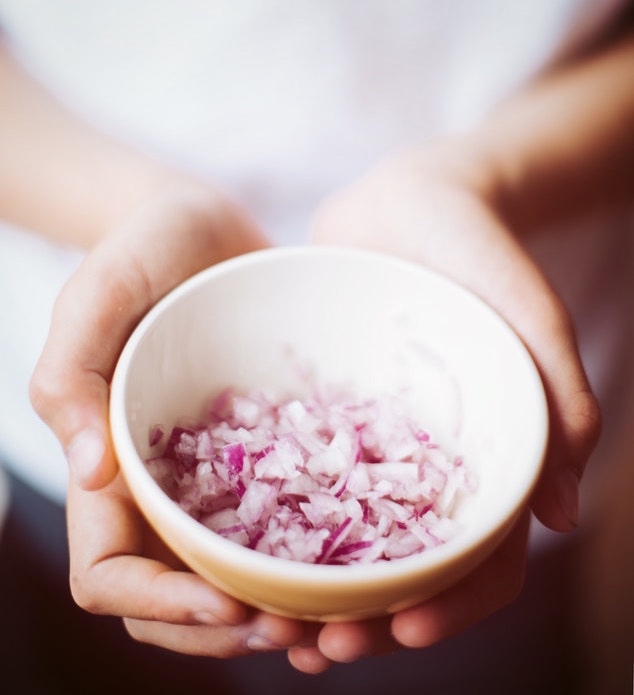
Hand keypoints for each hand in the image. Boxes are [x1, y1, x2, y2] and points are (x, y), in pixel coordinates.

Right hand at [30, 184, 304, 656]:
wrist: (207, 228)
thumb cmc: (142, 249)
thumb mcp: (99, 292)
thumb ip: (71, 374)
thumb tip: (88, 472)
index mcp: (110, 470)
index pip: (111, 573)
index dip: (160, 606)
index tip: (230, 606)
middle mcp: (162, 489)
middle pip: (177, 600)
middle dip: (229, 632)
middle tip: (303, 633)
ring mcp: (216, 478)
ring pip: (235, 578)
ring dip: (277, 616)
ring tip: (338, 625)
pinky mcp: (265, 455)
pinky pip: (285, 525)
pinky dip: (312, 563)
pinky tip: (359, 571)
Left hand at [288, 141, 600, 670]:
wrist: (410, 202)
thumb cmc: (480, 254)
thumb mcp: (531, 314)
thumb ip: (561, 399)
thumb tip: (562, 516)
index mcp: (481, 460)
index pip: (480, 559)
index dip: (451, 605)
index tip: (404, 629)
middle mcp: (421, 465)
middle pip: (402, 567)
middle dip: (367, 616)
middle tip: (320, 646)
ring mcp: (368, 445)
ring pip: (343, 540)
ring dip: (314, 592)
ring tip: (273, 626)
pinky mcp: (321, 416)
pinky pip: (294, 479)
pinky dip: (273, 524)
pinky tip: (236, 550)